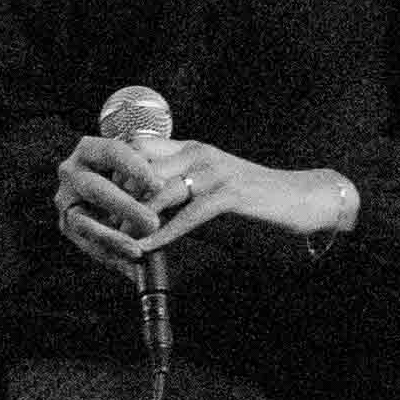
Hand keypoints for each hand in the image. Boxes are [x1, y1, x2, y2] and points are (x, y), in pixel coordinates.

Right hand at [53, 128, 181, 272]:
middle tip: (153, 224)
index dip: (135, 168)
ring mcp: (66, 199)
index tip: (159, 185)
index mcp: (89, 149)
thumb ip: (146, 174)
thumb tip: (161, 189)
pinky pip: (86, 244)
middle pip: (94, 188)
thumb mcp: (137, 166)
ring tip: (138, 251)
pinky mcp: (67, 224)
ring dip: (113, 238)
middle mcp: (71, 172)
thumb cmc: (129, 173)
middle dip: (125, 207)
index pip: (112, 152)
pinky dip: (110, 256)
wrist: (106, 184)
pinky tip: (130, 265)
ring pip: (84, 222)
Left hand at [56, 124, 353, 273]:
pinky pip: (186, 215)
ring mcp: (214, 172)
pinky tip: (145, 250)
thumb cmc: (255, 201)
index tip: (94, 199)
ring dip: (132, 218)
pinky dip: (162, 234)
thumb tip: (140, 216)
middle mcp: (198, 154)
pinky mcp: (229, 195)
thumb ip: (177, 197)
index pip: (137, 150)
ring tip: (112, 240)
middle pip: (140, 168)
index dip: (114, 174)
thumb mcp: (209, 191)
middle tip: (94, 222)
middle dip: (114, 196)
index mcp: (191, 149)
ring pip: (157, 191)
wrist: (305, 199)